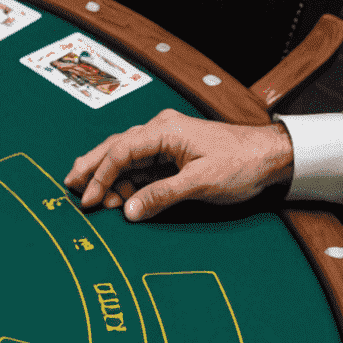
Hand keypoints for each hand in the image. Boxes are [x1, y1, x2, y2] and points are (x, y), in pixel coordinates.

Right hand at [64, 111, 291, 220]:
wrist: (273, 157)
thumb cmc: (243, 161)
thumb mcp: (201, 181)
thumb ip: (162, 195)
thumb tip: (130, 211)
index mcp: (166, 131)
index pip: (121, 151)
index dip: (100, 176)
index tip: (89, 199)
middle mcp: (161, 132)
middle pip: (114, 148)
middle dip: (91, 168)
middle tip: (69, 187)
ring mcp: (165, 144)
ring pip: (124, 159)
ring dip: (109, 180)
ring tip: (98, 202)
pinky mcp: (171, 157)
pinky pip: (139, 168)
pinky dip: (125, 183)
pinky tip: (119, 198)